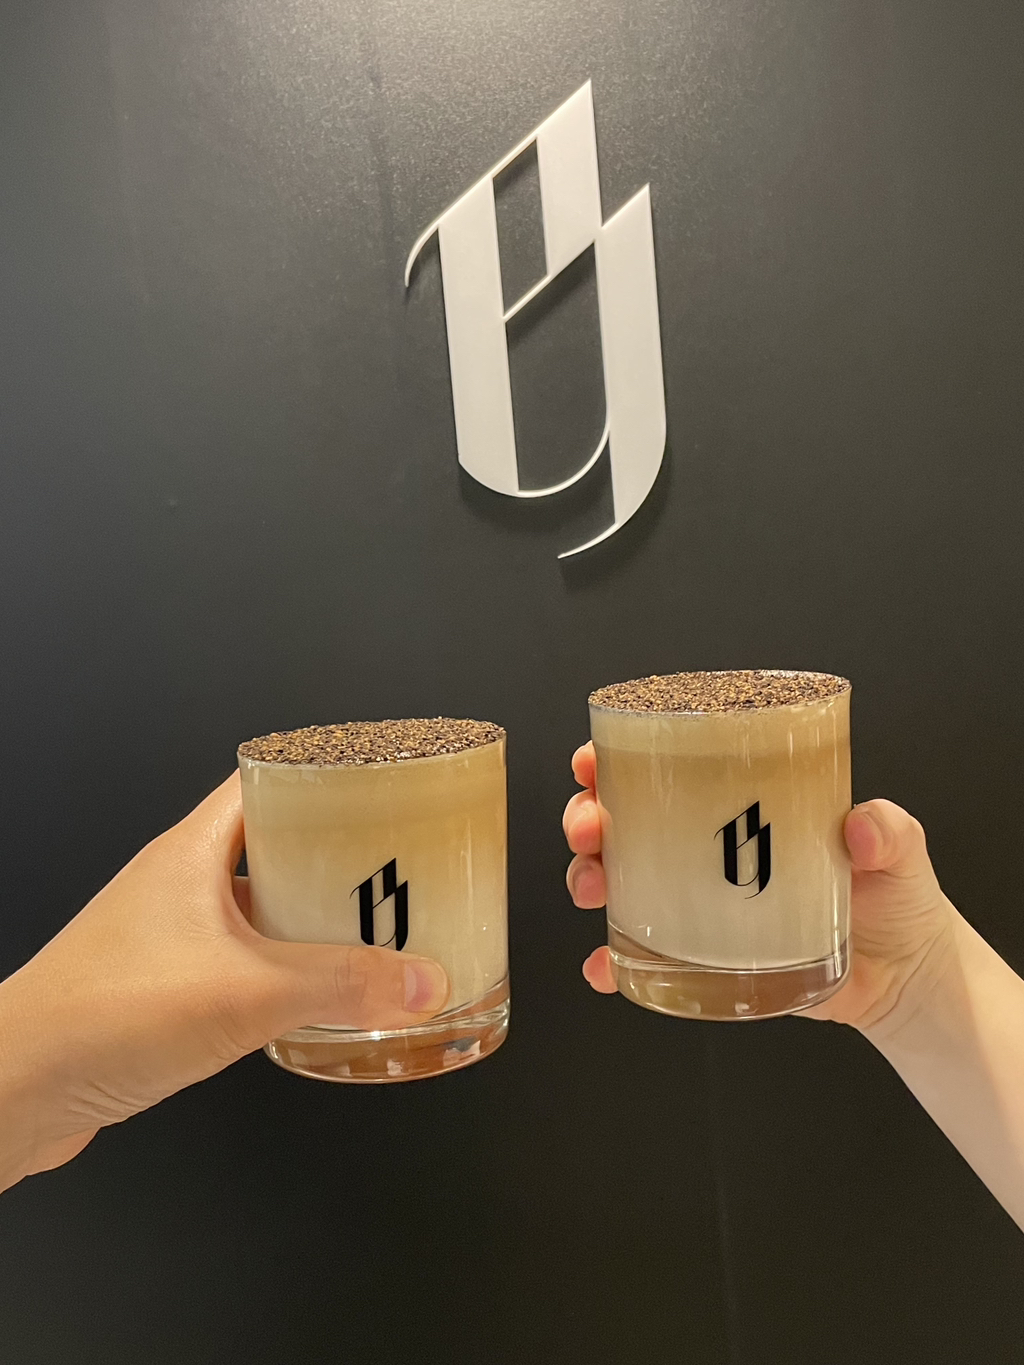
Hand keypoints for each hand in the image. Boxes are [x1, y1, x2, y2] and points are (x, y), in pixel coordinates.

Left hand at [0, 774, 449, 1189]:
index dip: (326, 780)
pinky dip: (281, 971)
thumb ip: (340, 985)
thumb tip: (420, 980)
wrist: (16, 1090)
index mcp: (191, 852)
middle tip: (393, 875)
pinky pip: (241, 960)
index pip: (267, 782)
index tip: (380, 793)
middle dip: (334, 860)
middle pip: (272, 847)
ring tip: (369, 939)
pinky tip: (312, 1000)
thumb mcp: (245, 992)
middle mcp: (178, 883)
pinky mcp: (165, 986)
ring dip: (309, 921)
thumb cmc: (97, 1018)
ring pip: (257, 908)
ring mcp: (169, 934)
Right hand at [563, 742, 957, 1031]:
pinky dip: (610, 963)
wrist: (906, 978)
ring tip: (593, 889)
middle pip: (621, 822)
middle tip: (590, 829)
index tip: (593, 761)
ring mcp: (698, 905)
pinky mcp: (703, 959)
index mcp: (739, 806)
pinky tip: (602, 967)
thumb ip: (888, 830)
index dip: (614, 760)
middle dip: (586, 818)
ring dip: (587, 878)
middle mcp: (705, 851)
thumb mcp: (900, 848)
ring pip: (617, 882)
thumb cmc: (896, 896)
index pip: (664, 769)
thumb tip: (861, 827)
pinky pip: (640, 960)